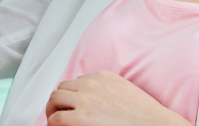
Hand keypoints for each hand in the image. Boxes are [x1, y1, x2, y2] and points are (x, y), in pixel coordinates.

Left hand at [44, 70, 190, 125]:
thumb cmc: (145, 118)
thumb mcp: (124, 93)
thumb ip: (106, 91)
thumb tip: (92, 103)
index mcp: (103, 76)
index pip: (77, 82)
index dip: (72, 96)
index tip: (71, 105)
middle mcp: (91, 84)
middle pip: (62, 88)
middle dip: (59, 102)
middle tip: (58, 114)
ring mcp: (85, 101)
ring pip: (55, 100)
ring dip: (53, 110)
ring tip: (55, 122)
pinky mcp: (80, 119)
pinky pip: (57, 119)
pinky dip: (53, 124)